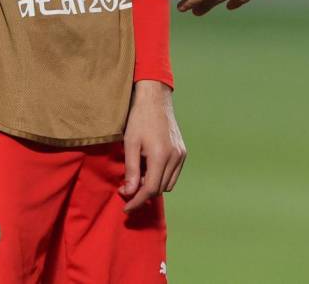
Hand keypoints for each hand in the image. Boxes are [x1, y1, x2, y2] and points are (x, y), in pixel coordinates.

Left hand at [119, 80, 186, 212]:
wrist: (155, 99)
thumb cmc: (139, 119)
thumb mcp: (130, 144)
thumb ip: (131, 170)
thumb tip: (129, 192)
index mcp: (160, 156)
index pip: (150, 189)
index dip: (137, 201)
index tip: (126, 208)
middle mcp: (174, 157)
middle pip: (159, 189)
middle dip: (143, 194)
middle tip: (127, 190)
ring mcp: (181, 155)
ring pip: (168, 184)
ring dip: (153, 186)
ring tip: (138, 178)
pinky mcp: (183, 151)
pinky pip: (174, 174)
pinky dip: (162, 177)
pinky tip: (150, 169)